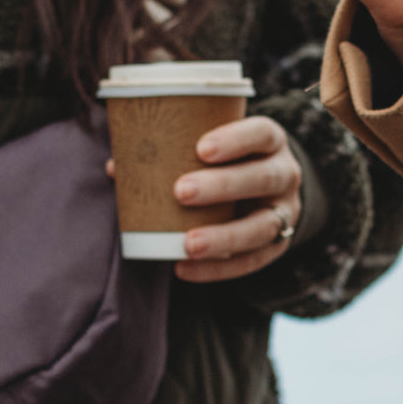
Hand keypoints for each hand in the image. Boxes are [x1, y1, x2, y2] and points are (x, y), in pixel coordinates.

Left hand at [107, 116, 302, 282]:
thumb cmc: (228, 162)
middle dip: (223, 186)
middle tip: (180, 192)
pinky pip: (253, 261)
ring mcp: (286, 212)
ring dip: (224, 237)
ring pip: (263, 226)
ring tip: (186, 244)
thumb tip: (116, 167)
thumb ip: (171, 152)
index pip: (262, 133)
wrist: (267, 192)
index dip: (236, 139)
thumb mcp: (213, 149)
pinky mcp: (279, 245)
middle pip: (263, 178)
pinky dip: (219, 268)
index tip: (200, 149)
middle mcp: (285, 174)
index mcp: (270, 142)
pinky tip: (185, 269)